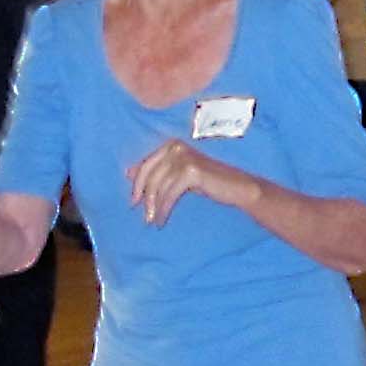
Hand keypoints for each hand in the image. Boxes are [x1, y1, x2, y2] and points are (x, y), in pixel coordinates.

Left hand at [127, 139, 243, 225]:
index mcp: (170, 144)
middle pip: (149, 175)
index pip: (146, 165)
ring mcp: (183, 157)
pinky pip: (169, 194)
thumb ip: (156, 171)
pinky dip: (164, 209)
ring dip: (154, 206)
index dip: (137, 184)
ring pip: (158, 186)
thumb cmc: (207, 182)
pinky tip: (162, 220)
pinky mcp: (191, 171)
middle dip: (143, 196)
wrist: (237, 187)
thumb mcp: (177, 175)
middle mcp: (175, 146)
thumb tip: (128, 172)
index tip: (133, 202)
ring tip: (152, 220)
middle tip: (143, 215)